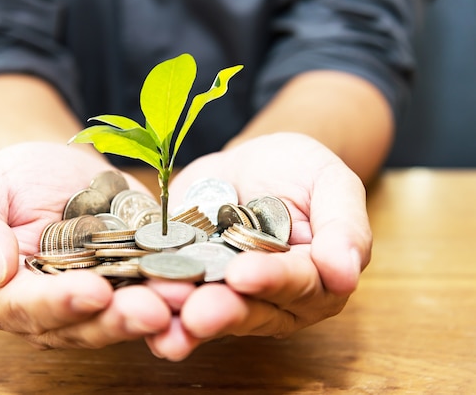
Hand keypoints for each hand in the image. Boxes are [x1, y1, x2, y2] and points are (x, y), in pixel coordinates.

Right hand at [0, 142, 170, 348]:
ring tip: (182, 297)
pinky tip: (196, 282)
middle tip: (153, 310)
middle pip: (83, 325)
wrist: (58, 168)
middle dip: (119, 319)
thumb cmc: (13, 180)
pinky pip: (151, 292)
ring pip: (123, 317)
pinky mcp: (131, 285)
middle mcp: (53, 310)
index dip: (60, 304)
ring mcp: (97, 301)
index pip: (28, 309)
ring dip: (155, 311)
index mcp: (6, 295)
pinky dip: (172, 290)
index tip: (93, 292)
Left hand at [145, 132, 371, 359]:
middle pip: (250, 312)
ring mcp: (228, 298)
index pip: (298, 285)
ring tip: (159, 311)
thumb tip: (346, 274)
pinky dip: (155, 306)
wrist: (250, 164)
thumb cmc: (298, 171)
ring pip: (209, 315)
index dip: (272, 281)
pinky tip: (135, 307)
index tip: (244, 275)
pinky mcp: (190, 286)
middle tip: (196, 312)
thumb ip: (344, 226)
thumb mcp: (330, 182)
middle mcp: (273, 301)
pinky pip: (174, 301)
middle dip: (222, 311)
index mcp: (316, 281)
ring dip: (182, 317)